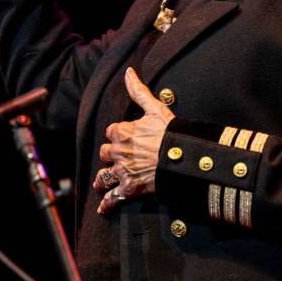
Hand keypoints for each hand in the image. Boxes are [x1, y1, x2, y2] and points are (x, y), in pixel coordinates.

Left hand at [93, 68, 175, 214]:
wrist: (182, 158)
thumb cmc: (170, 132)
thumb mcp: (155, 108)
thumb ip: (138, 91)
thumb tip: (128, 72)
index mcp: (121, 131)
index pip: (111, 132)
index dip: (118, 134)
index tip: (124, 136)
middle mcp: (118, 152)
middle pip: (106, 153)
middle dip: (111, 155)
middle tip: (117, 158)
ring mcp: (122, 171)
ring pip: (105, 175)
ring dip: (102, 179)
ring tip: (99, 183)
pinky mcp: (129, 188)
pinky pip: (114, 197)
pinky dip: (107, 204)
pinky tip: (102, 209)